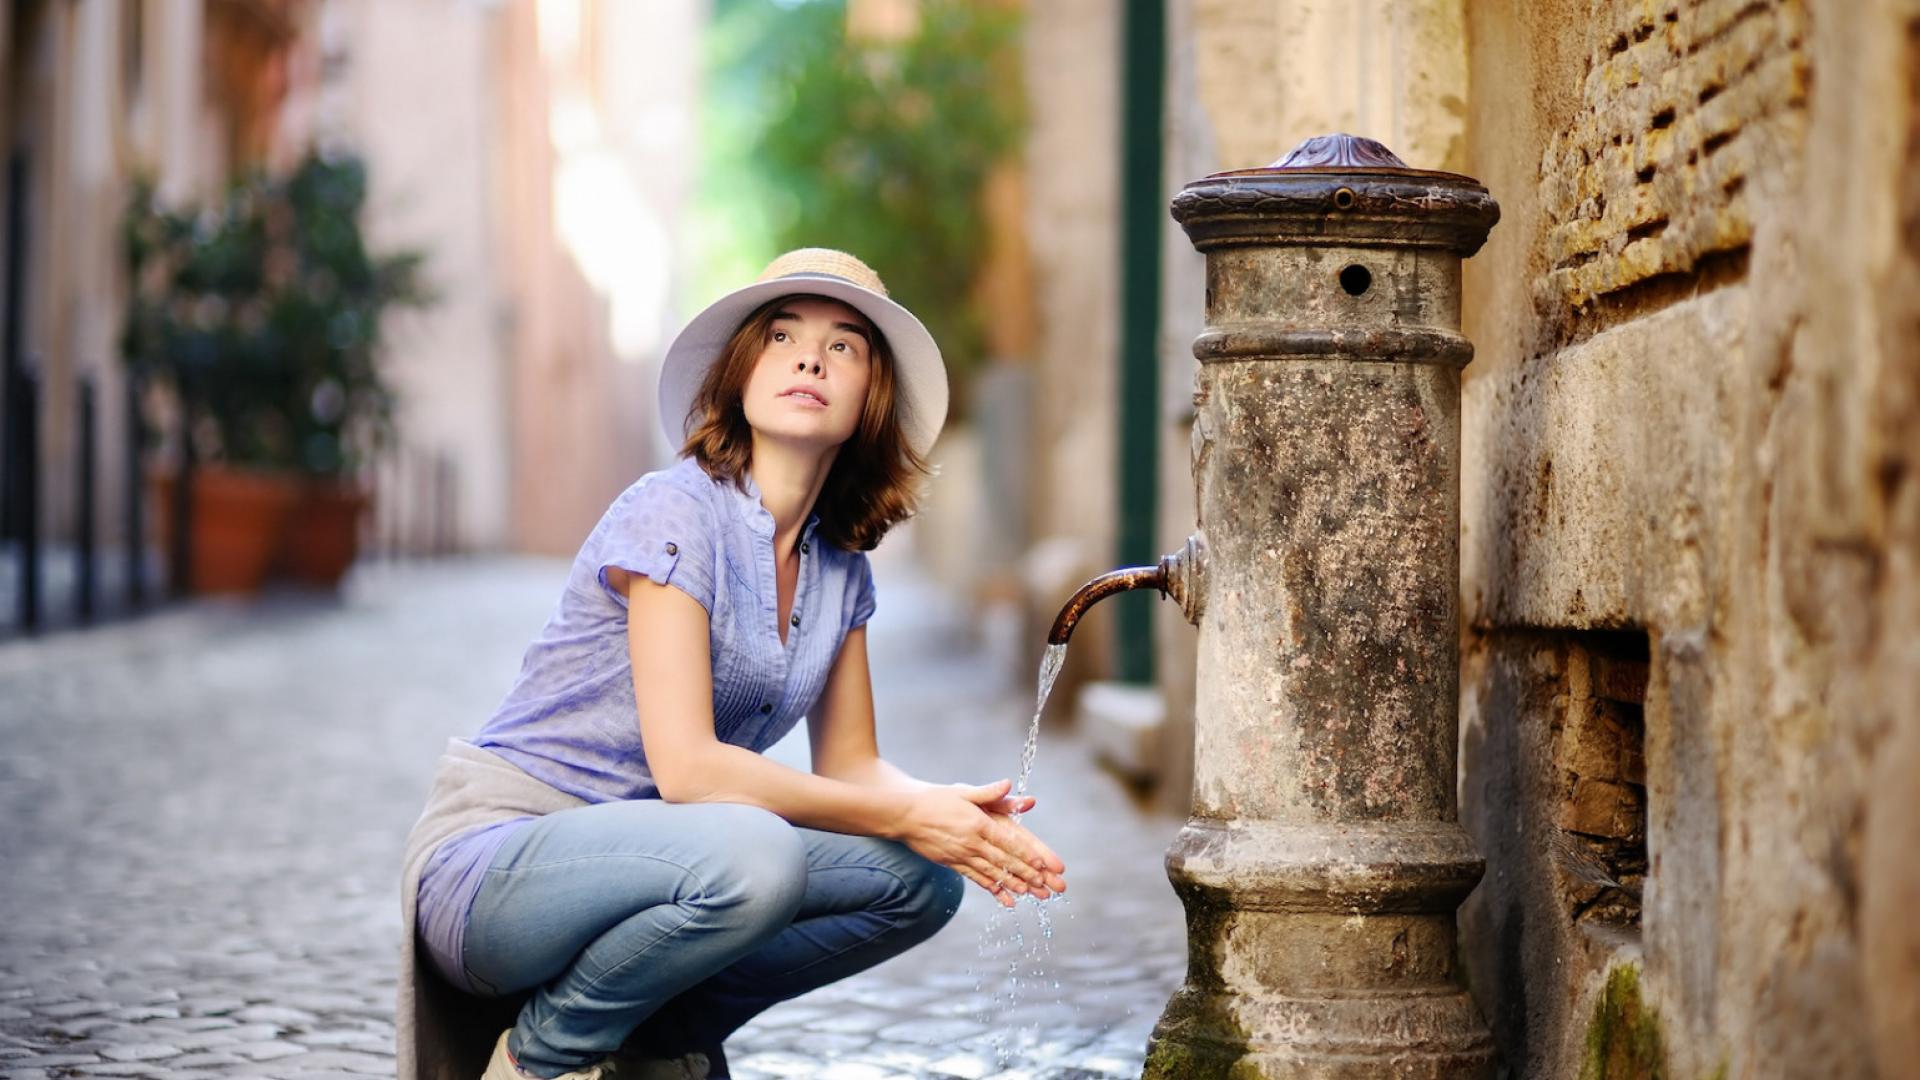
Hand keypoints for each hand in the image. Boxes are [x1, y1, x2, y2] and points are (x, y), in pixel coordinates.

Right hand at [900, 780, 1066, 907]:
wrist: (903, 814)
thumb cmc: (935, 798)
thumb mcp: (963, 791)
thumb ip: (988, 792)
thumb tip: (1009, 785)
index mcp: (977, 823)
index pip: (1007, 841)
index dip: (1026, 854)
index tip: (1043, 864)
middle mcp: (971, 842)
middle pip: (1004, 860)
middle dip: (1028, 873)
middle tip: (1046, 885)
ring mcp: (961, 855)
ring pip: (992, 873)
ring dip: (1013, 884)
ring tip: (1032, 893)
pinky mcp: (952, 863)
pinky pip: (976, 878)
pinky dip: (992, 888)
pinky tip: (1005, 898)